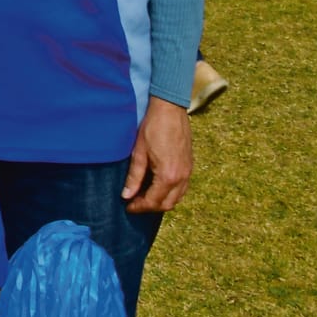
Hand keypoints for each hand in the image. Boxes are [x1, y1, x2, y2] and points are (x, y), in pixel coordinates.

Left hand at [123, 98, 192, 212]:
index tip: (128, 207)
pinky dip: (170, 193)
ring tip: (144, 195)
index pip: (153, 201)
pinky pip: (182, 188)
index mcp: (168, 176)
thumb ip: (134, 176)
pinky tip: (157, 186)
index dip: (139, 207)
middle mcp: (181, 178)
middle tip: (134, 203)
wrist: (170, 110)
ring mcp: (188, 172)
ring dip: (161, 201)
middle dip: (150, 207)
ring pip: (177, 198)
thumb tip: (127, 195)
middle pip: (167, 204)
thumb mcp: (138, 152)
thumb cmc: (152, 128)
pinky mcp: (190, 166)